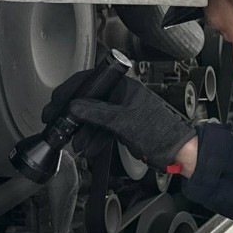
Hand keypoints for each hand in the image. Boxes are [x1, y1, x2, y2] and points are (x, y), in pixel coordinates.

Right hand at [44, 72, 196, 169]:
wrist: (177, 152)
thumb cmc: (161, 132)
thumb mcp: (123, 121)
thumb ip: (96, 112)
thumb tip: (74, 106)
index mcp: (124, 86)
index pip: (90, 80)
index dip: (70, 90)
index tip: (56, 101)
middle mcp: (122, 95)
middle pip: (89, 99)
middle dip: (72, 114)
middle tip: (56, 121)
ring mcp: (122, 110)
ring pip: (94, 117)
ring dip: (82, 130)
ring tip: (72, 141)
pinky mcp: (124, 125)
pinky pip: (102, 128)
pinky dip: (93, 138)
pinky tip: (87, 147)